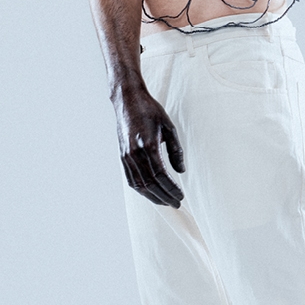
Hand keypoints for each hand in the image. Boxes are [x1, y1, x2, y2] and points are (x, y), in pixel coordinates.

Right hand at [115, 86, 185, 206]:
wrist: (128, 101)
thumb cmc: (150, 111)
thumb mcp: (169, 127)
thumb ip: (176, 151)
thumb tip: (181, 171)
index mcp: (148, 145)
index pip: (161, 176)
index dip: (171, 189)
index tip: (181, 195)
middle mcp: (135, 154)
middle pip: (151, 184)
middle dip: (164, 196)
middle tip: (176, 203)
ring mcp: (127, 156)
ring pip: (139, 185)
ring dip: (153, 196)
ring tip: (165, 201)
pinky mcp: (122, 156)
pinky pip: (131, 179)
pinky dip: (141, 190)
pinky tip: (150, 193)